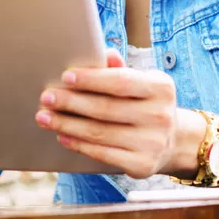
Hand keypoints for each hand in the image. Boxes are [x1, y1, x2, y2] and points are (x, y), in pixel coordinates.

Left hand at [34, 49, 197, 178]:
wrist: (173, 141)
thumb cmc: (148, 104)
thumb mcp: (143, 83)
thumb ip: (121, 69)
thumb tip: (105, 53)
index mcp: (161, 88)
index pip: (121, 82)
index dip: (91, 79)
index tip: (65, 77)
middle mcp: (160, 115)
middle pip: (105, 108)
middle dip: (71, 102)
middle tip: (46, 98)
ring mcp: (153, 143)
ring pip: (99, 132)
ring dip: (67, 124)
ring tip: (45, 117)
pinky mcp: (142, 165)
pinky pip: (102, 153)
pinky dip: (79, 144)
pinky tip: (62, 136)